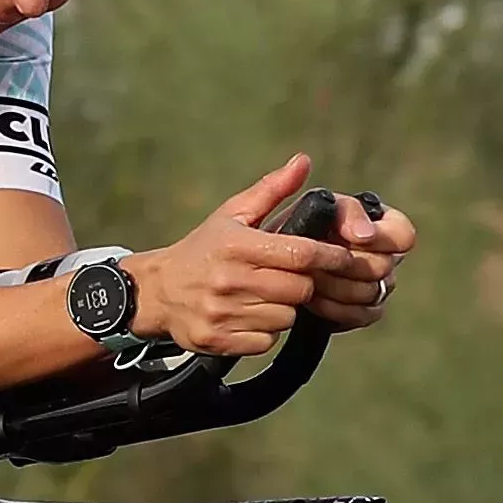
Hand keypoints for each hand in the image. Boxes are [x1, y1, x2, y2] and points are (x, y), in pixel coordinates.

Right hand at [132, 156, 414, 355]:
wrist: (158, 290)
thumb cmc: (206, 248)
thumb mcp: (233, 214)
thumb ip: (272, 190)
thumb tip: (304, 161)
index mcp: (237, 245)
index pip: (301, 254)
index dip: (330, 256)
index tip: (345, 257)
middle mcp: (228, 279)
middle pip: (299, 289)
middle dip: (304, 283)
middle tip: (292, 277)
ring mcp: (221, 313)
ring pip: (286, 318)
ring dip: (285, 308)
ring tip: (266, 295)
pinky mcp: (217, 340)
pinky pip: (266, 341)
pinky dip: (266, 331)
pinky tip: (251, 315)